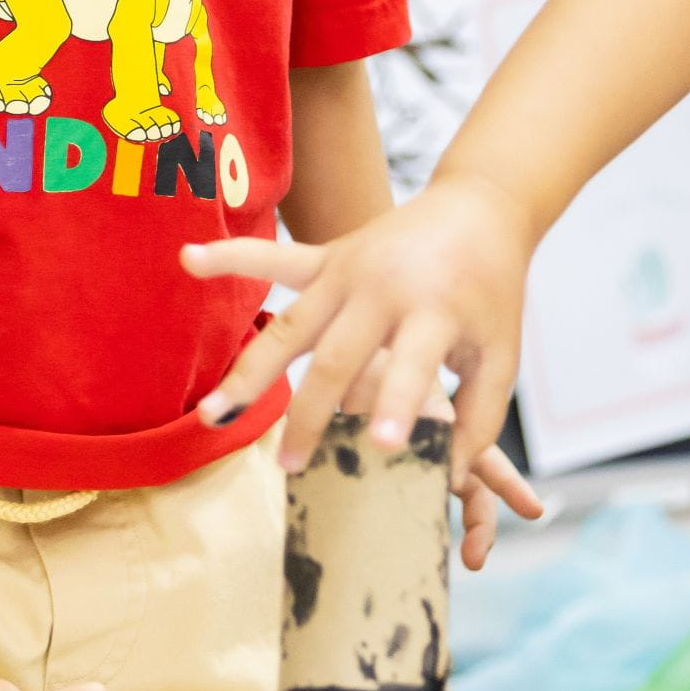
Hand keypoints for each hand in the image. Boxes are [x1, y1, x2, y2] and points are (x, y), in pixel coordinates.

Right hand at [181, 174, 538, 516]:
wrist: (479, 209)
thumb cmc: (491, 291)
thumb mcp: (500, 353)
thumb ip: (479, 417)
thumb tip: (446, 481)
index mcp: (434, 310)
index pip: (412, 365)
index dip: (399, 405)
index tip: (382, 446)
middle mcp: (385, 288)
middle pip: (339, 356)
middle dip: (312, 412)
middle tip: (290, 465)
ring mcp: (349, 268)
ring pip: (292, 325)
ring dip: (251, 370)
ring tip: (212, 415)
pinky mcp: (329, 256)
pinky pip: (274, 257)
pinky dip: (230, 257)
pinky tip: (189, 260)